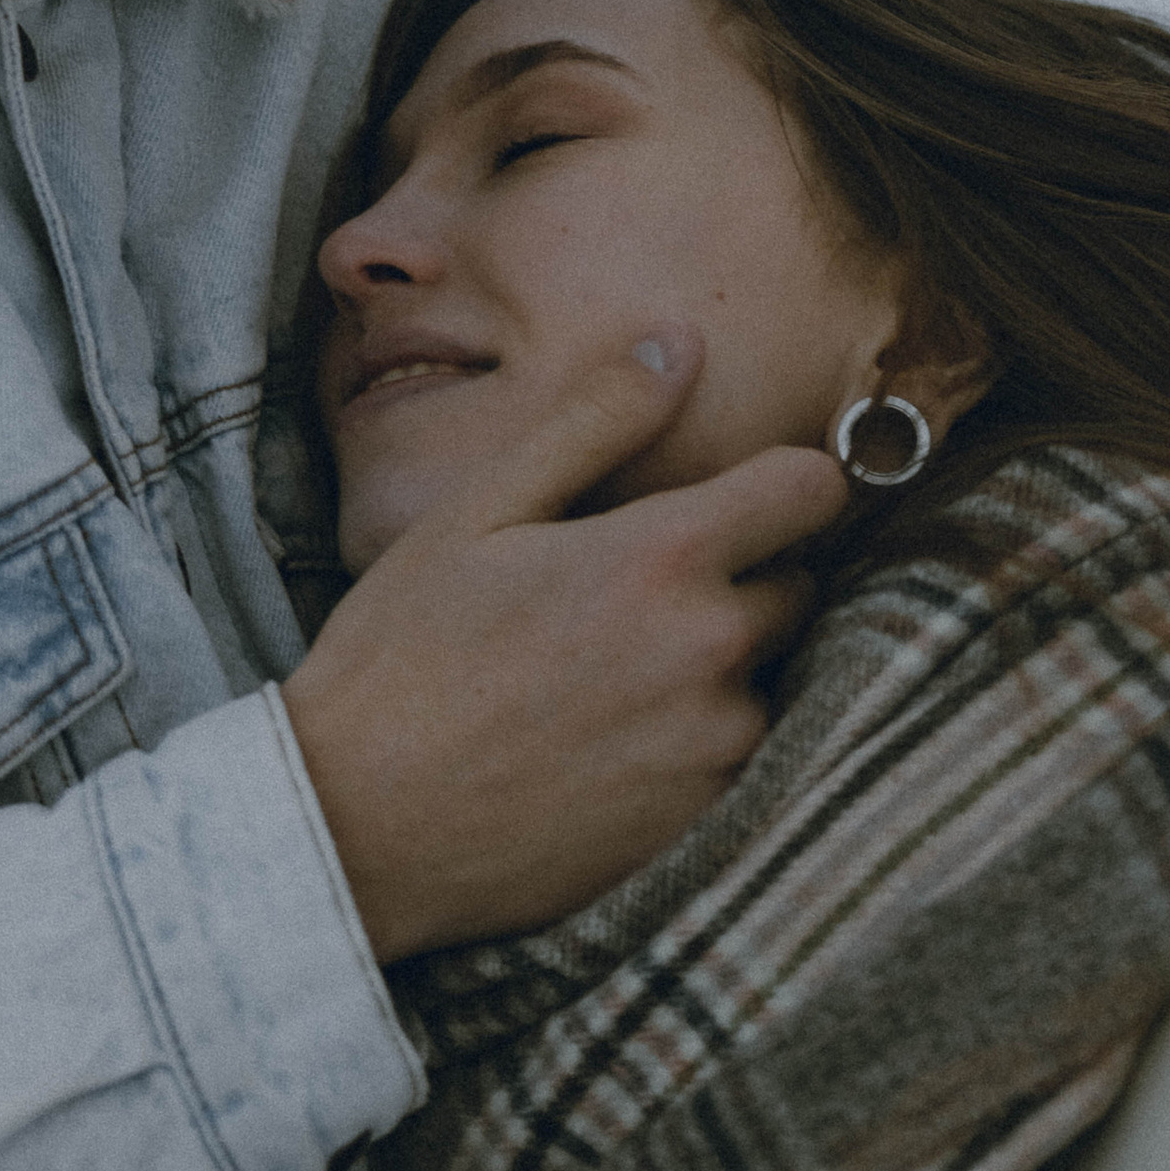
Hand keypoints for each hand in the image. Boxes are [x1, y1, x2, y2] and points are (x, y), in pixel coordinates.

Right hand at [283, 328, 843, 962]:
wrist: (358, 829)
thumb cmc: (404, 658)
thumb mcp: (479, 514)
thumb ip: (593, 420)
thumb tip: (679, 342)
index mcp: (663, 557)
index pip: (811, 488)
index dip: (784, 482)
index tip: (746, 495)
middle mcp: (712, 650)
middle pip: (797, 587)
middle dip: (742, 579)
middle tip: (637, 597)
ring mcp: (717, 747)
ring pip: (771, 678)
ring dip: (721, 669)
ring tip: (612, 678)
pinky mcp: (707, 823)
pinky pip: (745, 760)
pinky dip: (702, 744)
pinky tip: (613, 744)